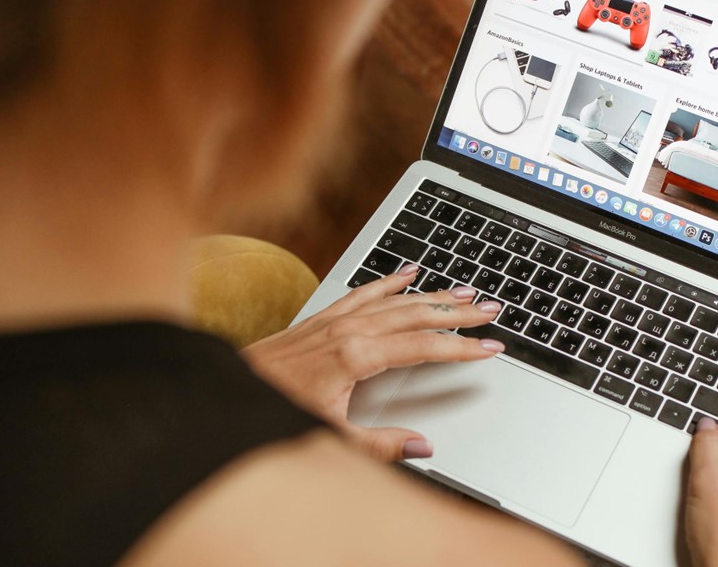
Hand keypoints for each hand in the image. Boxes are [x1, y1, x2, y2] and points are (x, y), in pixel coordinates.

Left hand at [242, 264, 503, 461]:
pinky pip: (364, 290)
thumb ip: (381, 444)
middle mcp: (348, 330)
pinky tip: (408, 273)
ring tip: (465, 291)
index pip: (424, 347)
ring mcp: (334, 319)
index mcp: (356, 356)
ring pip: (395, 299)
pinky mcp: (322, 317)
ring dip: (433, 294)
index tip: (490, 347)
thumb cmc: (274, 414)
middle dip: (457, 312)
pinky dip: (390, 281)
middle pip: (416, 315)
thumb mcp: (332, 437)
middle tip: (492, 309)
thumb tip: (422, 445)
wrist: (225, 393)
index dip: (462, 347)